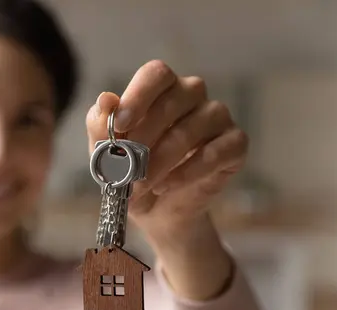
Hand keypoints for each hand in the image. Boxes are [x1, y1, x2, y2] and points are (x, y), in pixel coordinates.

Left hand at [86, 60, 247, 237]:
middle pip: (175, 100)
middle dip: (145, 138)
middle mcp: (192, 94)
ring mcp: (217, 118)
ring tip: (140, 185)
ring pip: (193, 128)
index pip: (156, 74)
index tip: (120, 123)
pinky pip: (216, 153)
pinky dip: (187, 172)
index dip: (138, 96)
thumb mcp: (106, 152)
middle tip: (125, 168)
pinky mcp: (235, 145)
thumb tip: (106, 100)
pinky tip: (165, 186)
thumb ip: (101, 125)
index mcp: (161, 88)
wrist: (155, 209)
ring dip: (161, 160)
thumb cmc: (129, 171)